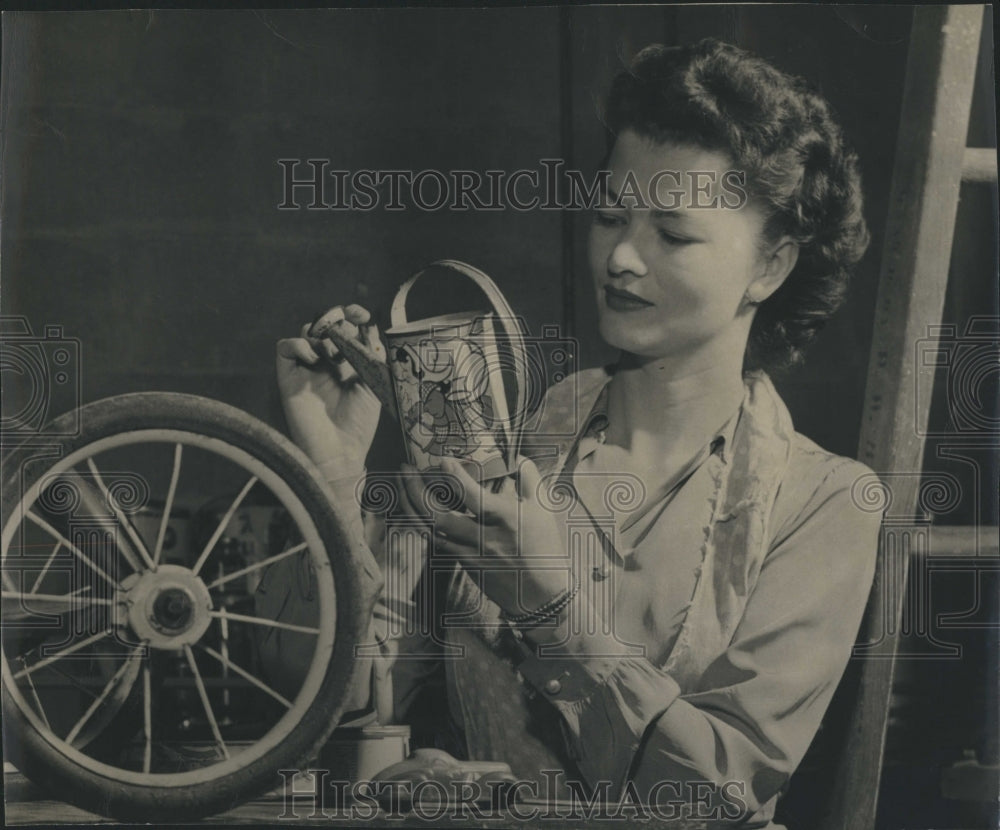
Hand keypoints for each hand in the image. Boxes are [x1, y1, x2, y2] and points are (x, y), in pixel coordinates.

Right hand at [276, 304, 384, 472]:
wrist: (339, 451)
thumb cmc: (359, 423)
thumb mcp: (375, 383)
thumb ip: (372, 354)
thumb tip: (370, 327)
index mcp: (350, 361)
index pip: (349, 327)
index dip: (354, 314)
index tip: (360, 314)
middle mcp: (328, 361)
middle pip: (327, 322)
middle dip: (336, 317)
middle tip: (344, 326)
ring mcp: (308, 368)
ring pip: (306, 330)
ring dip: (321, 332)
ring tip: (333, 352)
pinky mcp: (289, 377)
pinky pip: (285, 347)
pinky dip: (299, 344)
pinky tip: (314, 358)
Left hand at [397, 456, 573, 616]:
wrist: (543, 595)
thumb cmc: (545, 547)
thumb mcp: (543, 510)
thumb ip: (530, 479)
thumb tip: (518, 456)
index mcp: (506, 519)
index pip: (472, 495)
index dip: (454, 475)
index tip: (442, 459)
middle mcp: (484, 537)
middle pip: (438, 515)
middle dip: (415, 490)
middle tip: (405, 469)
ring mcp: (471, 554)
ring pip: (431, 531)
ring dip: (412, 507)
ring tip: (402, 487)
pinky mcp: (465, 565)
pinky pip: (437, 542)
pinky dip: (423, 525)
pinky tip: (415, 509)